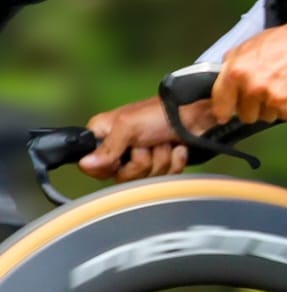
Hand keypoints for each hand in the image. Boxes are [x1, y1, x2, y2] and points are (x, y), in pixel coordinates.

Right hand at [80, 95, 216, 180]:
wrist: (197, 114)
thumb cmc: (161, 112)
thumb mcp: (129, 125)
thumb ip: (107, 147)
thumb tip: (85, 164)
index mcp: (103, 136)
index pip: (93, 168)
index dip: (109, 165)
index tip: (121, 155)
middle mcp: (119, 149)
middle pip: (122, 177)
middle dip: (142, 161)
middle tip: (148, 143)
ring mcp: (142, 158)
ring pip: (146, 178)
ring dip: (161, 159)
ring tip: (165, 142)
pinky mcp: (162, 164)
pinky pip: (166, 177)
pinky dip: (175, 162)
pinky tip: (178, 148)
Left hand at [211, 4, 286, 125]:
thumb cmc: (285, 41)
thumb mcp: (249, 46)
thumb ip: (232, 66)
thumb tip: (223, 86)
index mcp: (238, 72)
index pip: (221, 104)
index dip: (223, 111)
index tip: (224, 115)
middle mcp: (254, 88)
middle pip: (245, 115)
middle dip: (254, 106)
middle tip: (267, 90)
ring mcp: (275, 100)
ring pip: (267, 117)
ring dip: (273, 106)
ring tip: (284, 86)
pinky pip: (286, 117)